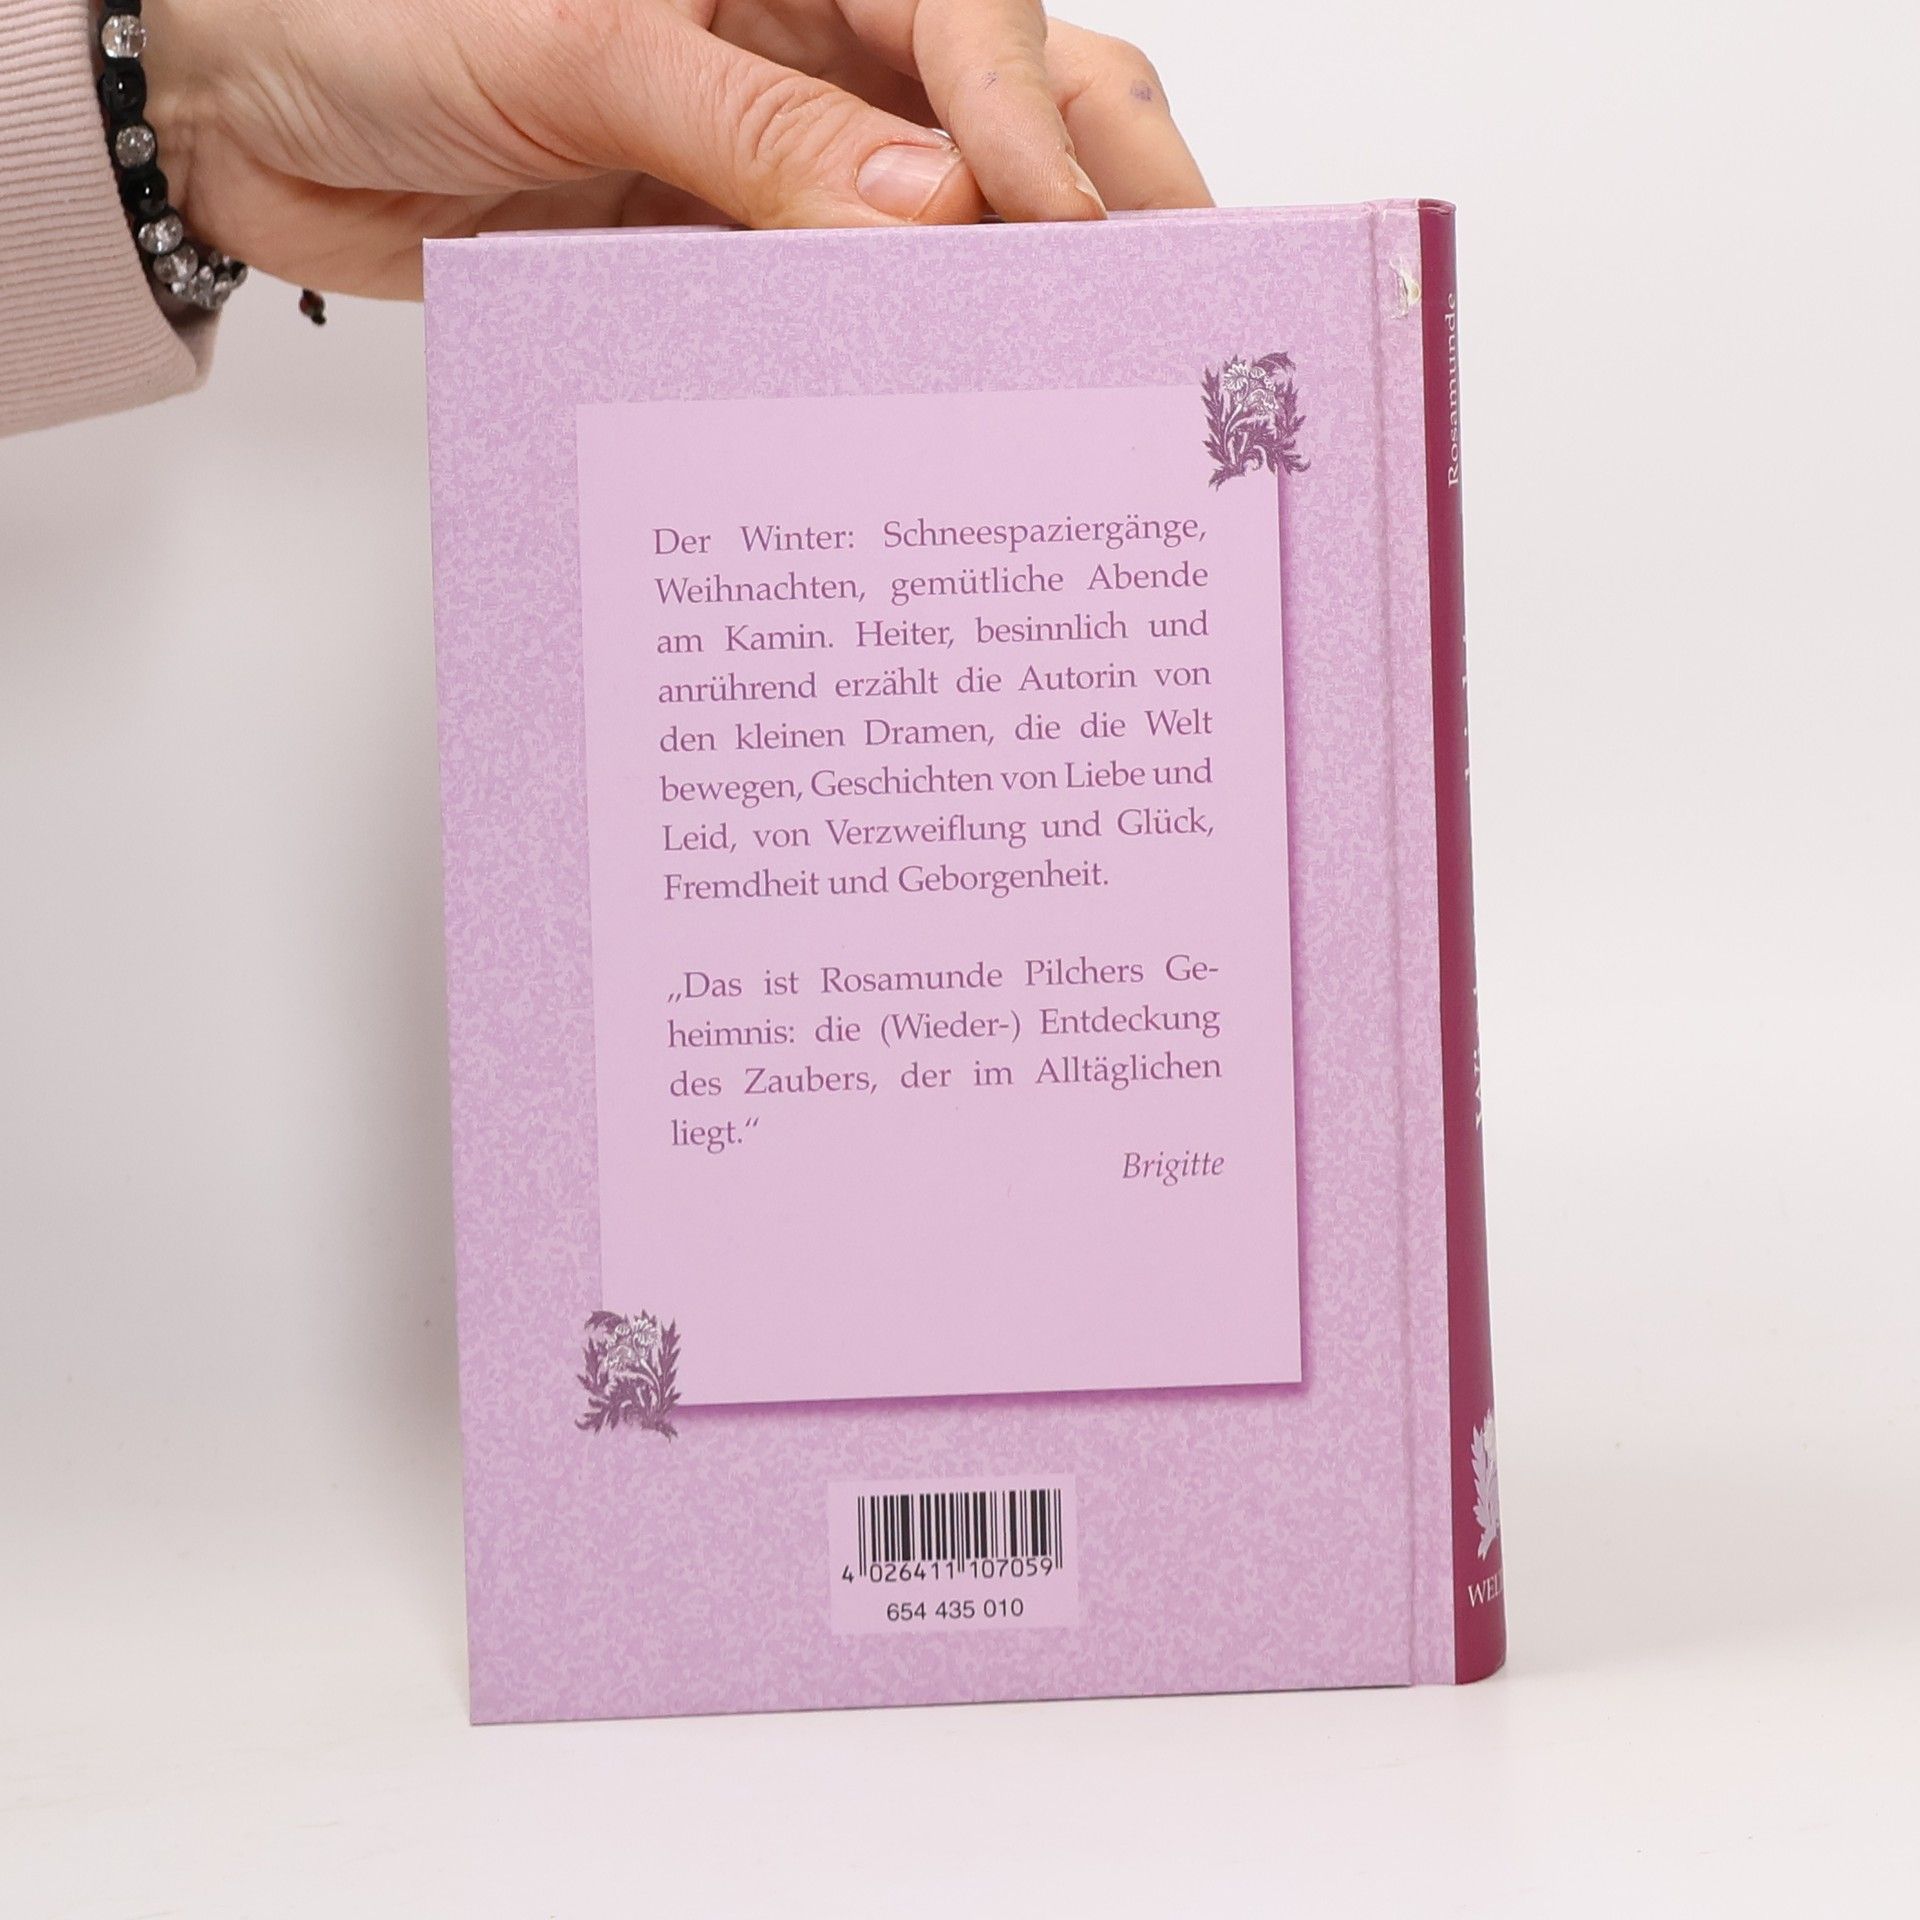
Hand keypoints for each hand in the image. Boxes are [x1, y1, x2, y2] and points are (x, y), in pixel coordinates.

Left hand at [143, 0, 1210, 299]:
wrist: (246, 112)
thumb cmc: (371, 11)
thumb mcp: (573, 43)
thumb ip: (752, 122)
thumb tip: (929, 207)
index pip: (968, 12)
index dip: (1032, 116)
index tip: (1058, 231)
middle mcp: (807, 36)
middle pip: (1010, 97)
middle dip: (1092, 190)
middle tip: (1162, 308)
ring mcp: (779, 149)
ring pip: (944, 216)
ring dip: (1005, 291)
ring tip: (1077, 380)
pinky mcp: (731, 245)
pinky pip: (839, 303)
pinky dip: (888, 355)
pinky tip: (931, 410)